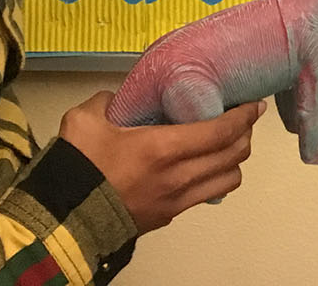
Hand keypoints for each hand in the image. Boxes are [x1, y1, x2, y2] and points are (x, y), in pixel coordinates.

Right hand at [58, 93, 263, 231]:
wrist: (64, 220)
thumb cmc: (78, 169)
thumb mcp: (85, 120)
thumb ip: (106, 101)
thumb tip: (116, 97)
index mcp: (163, 149)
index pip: (221, 131)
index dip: (244, 116)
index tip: (253, 104)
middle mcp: (179, 177)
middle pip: (234, 156)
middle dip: (245, 135)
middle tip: (242, 119)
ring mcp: (176, 201)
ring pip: (228, 180)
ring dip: (234, 160)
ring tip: (226, 144)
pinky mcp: (168, 216)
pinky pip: (206, 196)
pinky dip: (214, 179)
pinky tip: (202, 166)